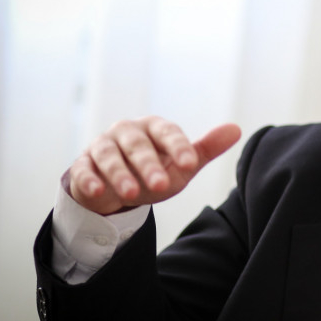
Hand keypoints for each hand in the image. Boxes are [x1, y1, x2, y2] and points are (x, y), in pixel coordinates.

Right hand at [68, 116, 241, 214]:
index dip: (178, 147)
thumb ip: (206, 148)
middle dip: (148, 165)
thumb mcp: (182, 163)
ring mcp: (102, 146)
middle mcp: (127, 132)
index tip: (189, 164)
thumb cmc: (156, 170)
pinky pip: (83, 170)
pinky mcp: (83, 165)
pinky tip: (97, 192)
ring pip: (109, 156)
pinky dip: (88, 180)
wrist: (119, 187)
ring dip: (119, 174)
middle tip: (161, 185)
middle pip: (137, 145)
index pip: (167, 132)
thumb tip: (236, 129)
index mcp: (154, 127)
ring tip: (132, 194)